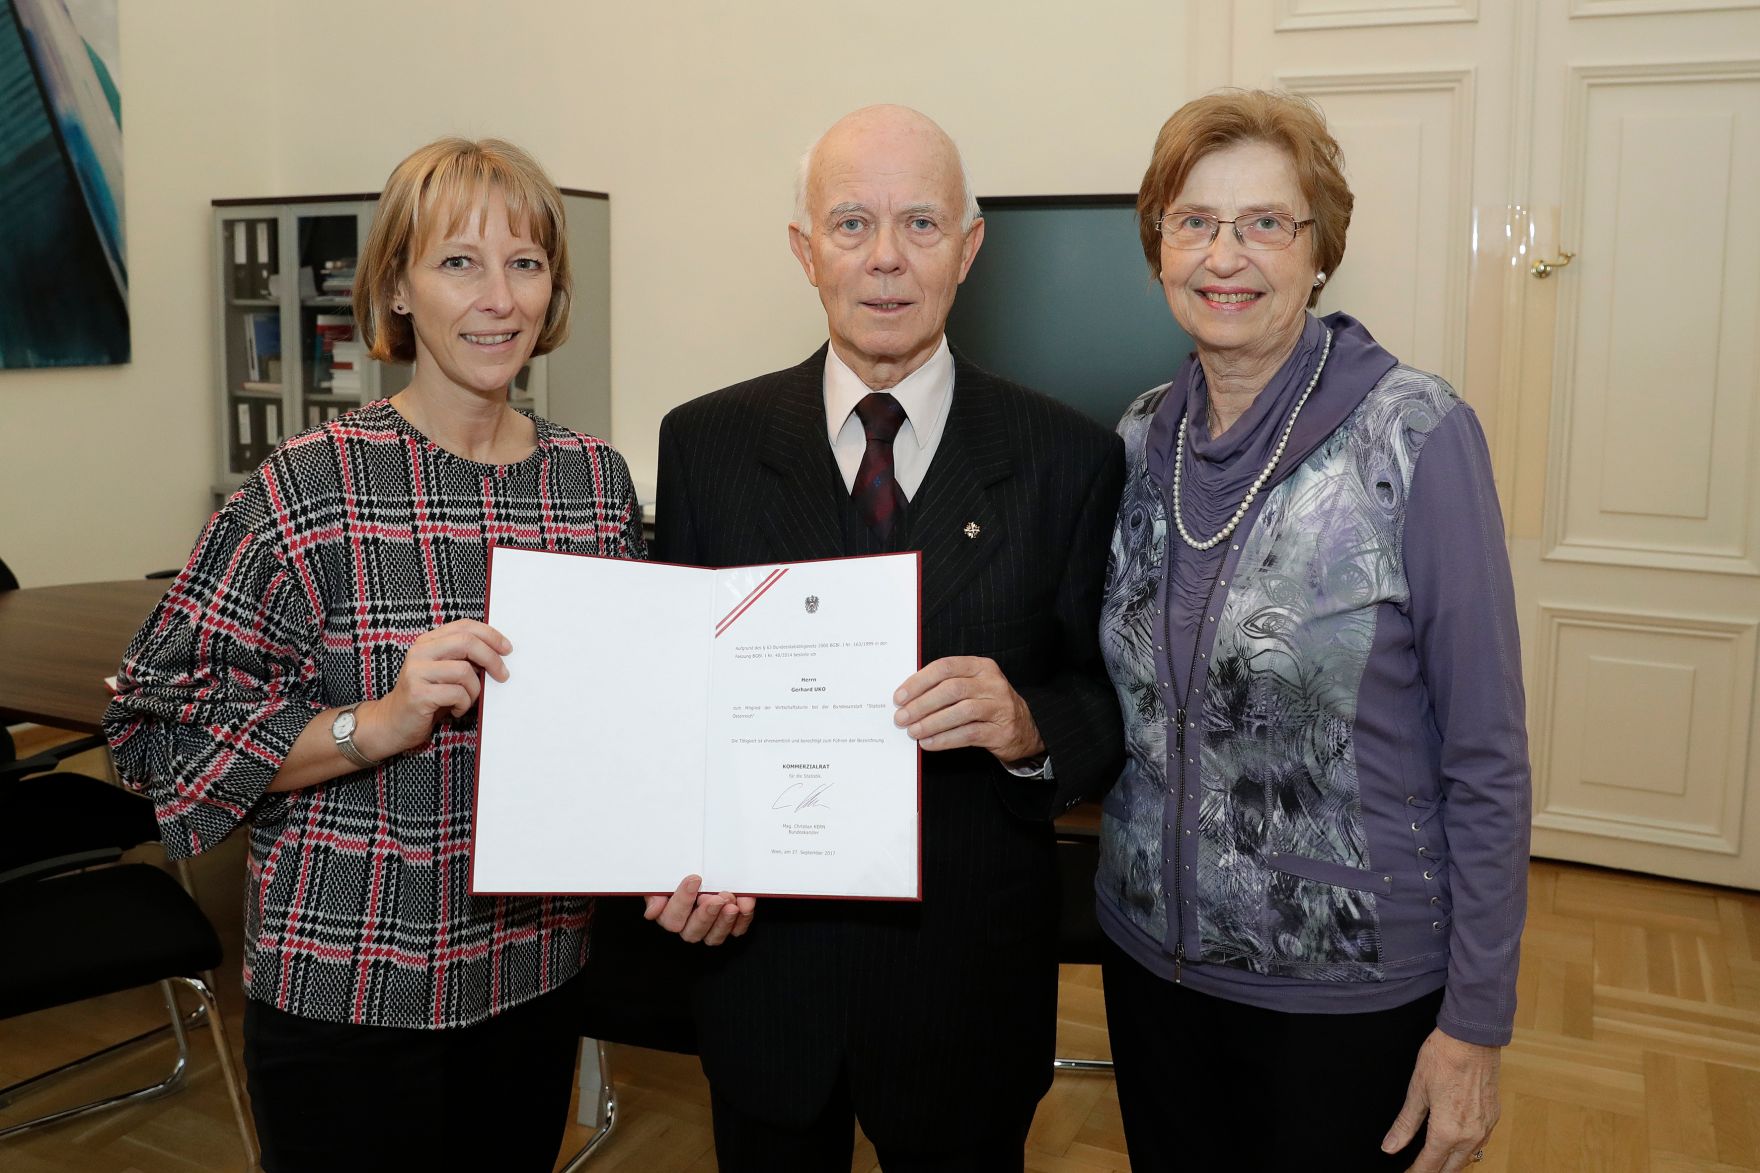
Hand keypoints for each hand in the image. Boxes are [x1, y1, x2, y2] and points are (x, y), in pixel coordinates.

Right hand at [353, 620, 510, 760]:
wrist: (391, 723)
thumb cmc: (425, 698)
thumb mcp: (444, 672)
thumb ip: (463, 658)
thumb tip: (498, 654)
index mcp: (427, 642)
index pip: (464, 626)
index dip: (490, 635)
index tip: (507, 649)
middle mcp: (420, 652)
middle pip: (467, 642)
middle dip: (492, 659)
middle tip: (502, 675)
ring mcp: (416, 672)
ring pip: (465, 671)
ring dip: (475, 690)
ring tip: (466, 701)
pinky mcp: (418, 694)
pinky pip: (457, 694)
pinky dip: (464, 705)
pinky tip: (455, 710)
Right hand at [644, 875, 755, 944]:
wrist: (709, 865)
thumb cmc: (683, 870)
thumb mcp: (664, 876)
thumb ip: (656, 892)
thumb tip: (652, 911)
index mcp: (669, 914)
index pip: (671, 919)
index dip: (683, 900)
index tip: (695, 879)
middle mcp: (688, 926)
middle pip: (692, 932)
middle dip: (706, 915)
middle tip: (716, 898)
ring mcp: (709, 929)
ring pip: (714, 937)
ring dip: (724, 920)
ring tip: (731, 902)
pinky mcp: (729, 926)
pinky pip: (736, 930)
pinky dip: (743, 918)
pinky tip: (745, 903)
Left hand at [892, 656, 1044, 764]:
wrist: (1024, 728)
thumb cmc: (988, 705)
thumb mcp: (972, 687)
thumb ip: (945, 686)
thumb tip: (907, 698)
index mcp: (980, 666)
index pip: (945, 667)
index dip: (919, 681)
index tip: (900, 696)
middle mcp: (992, 683)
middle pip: (951, 689)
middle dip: (922, 704)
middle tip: (902, 717)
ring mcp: (999, 706)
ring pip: (961, 712)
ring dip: (932, 723)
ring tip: (913, 732)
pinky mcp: (1001, 731)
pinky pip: (969, 734)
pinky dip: (945, 739)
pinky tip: (929, 743)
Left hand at [1383, 1029, 1501, 1170]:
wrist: (1472, 1038)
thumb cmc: (1443, 1058)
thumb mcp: (1416, 1091)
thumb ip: (1405, 1124)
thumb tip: (1390, 1146)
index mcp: (1448, 1131)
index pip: (1429, 1166)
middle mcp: (1470, 1135)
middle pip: (1450, 1169)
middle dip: (1433, 1172)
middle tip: (1417, 1170)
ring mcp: (1485, 1127)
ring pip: (1468, 1159)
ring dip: (1450, 1165)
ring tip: (1433, 1163)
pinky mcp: (1493, 1117)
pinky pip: (1480, 1144)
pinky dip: (1466, 1151)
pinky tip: (1455, 1146)